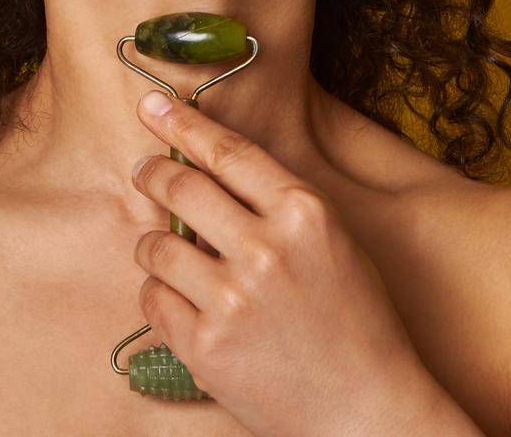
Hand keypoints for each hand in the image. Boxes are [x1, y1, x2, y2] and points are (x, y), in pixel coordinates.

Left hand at [128, 92, 471, 436]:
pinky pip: (152, 299)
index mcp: (306, 216)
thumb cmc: (354, 323)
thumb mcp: (333, 244)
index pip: (229, 152)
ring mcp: (232, 301)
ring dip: (153, 244)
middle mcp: (267, 251)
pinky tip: (183, 303)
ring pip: (155, 245)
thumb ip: (278, 204)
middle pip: (182, 186)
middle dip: (153, 171)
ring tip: (170, 255)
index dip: (183, 123)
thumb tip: (208, 163)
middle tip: (144, 170)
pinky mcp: (205, 347)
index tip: (152, 104)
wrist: (365, 411)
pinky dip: (159, 295)